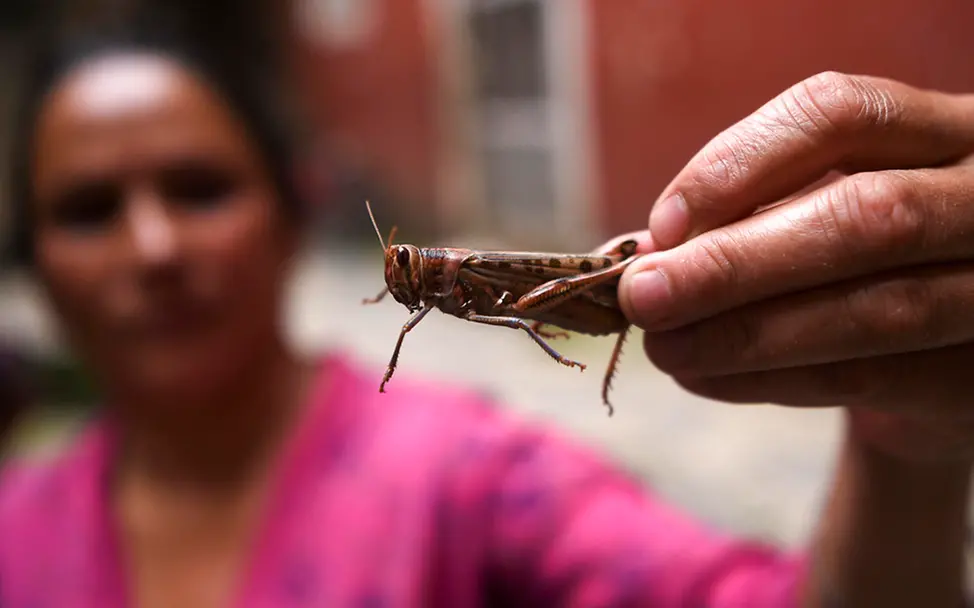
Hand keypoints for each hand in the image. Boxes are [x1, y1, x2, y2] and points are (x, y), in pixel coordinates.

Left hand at [613, 71, 973, 462]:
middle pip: (868, 216)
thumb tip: (636, 254)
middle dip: (736, 262)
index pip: (840, 116)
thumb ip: (741, 224)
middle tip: (644, 297)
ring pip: (878, 311)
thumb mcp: (810, 222)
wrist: (940, 360)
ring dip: (748, 335)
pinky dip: (773, 382)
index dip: (737, 166)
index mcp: (940, 132)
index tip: (661, 227)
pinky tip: (708, 378)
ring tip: (667, 349)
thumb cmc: (856, 270)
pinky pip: (873, 380)